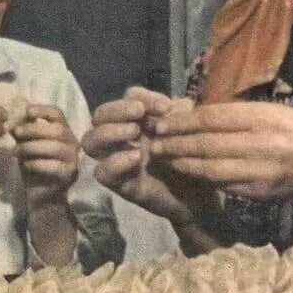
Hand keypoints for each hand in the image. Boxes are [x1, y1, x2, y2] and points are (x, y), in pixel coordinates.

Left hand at [13, 104, 78, 197]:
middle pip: (57, 129)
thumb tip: (12, 114)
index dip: (43, 110)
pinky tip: (25, 166)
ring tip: (16, 152)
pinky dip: (36, 164)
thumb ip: (22, 130)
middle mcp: (72, 143)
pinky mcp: (69, 174)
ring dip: (31, 147)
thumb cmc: (34, 167)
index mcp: (63, 131)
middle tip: (16, 133)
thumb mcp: (26, 145)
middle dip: (34, 129)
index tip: (27, 111)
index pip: (57, 114)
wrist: (41, 195)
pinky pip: (53, 166)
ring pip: (55, 147)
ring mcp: (73, 159)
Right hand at [82, 86, 208, 226]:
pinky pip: (102, 172)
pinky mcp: (120, 184)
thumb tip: (167, 106)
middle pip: (100, 115)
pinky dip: (115, 161)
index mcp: (139, 120)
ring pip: (91, 141)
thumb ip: (178, 113)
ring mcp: (118, 159)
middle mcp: (123, 137)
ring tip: (134, 132)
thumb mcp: (189, 129)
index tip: (165, 107)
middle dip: (117, 110)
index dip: (142, 97)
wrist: (201, 195)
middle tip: (139, 114)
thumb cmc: (192, 158)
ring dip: (109, 132)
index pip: (128, 98)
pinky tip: (136, 157)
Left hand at [150, 101, 292, 198]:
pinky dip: (202, 178)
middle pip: (208, 144)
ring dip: (183, 164)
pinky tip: (187, 171)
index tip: (164, 122)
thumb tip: (196, 114)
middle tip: (155, 142)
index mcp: (264, 118)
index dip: (184, 122)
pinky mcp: (258, 192)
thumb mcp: (271, 109)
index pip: (214, 119)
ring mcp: (260, 172)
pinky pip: (223, 184)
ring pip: (212, 168)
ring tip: (164, 158)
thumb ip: (237, 113)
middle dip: (177, 143)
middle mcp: (262, 145)